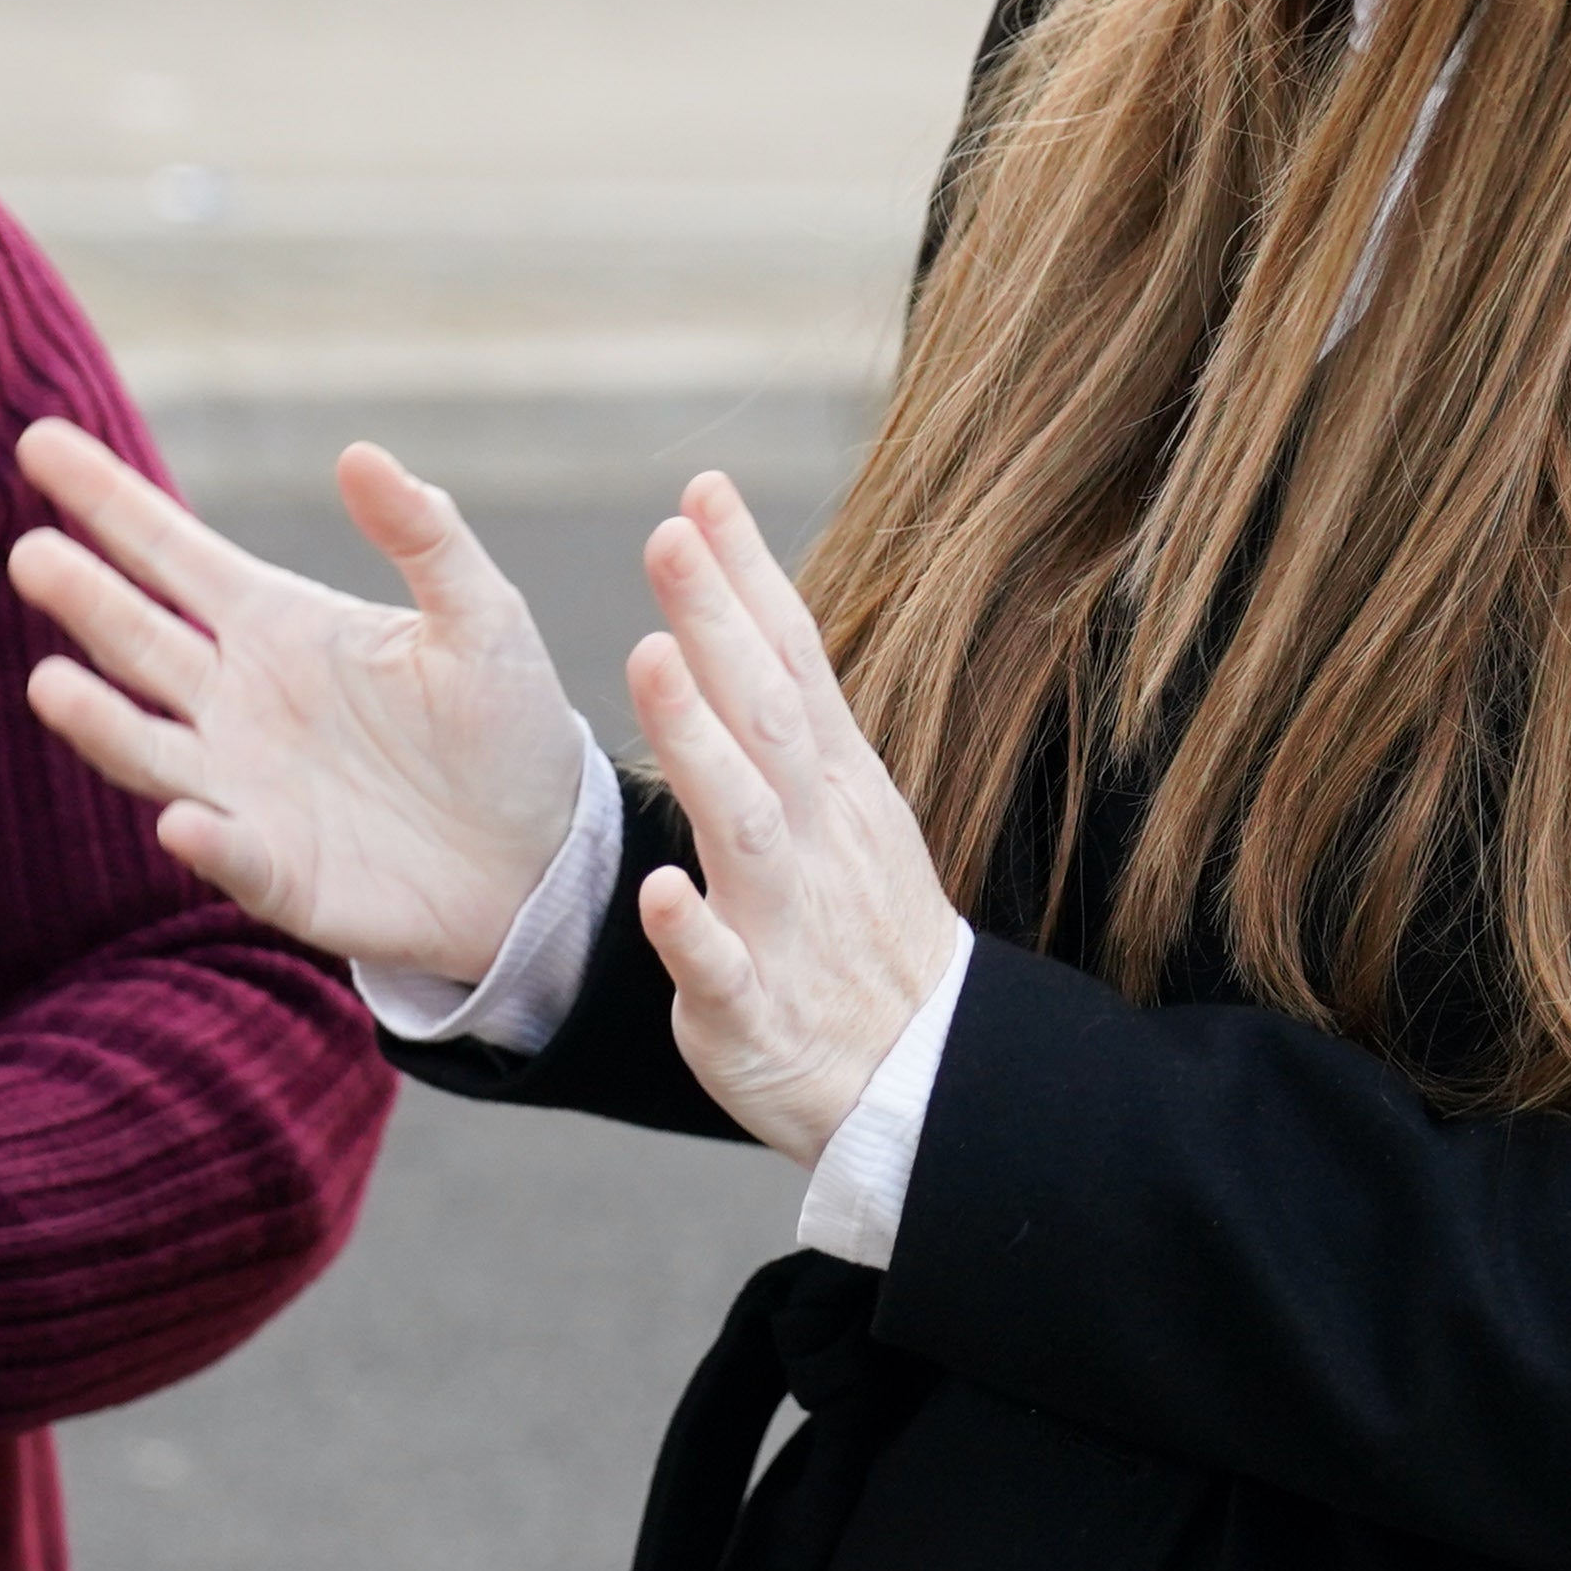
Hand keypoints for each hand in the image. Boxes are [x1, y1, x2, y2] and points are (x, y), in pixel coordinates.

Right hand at [9, 419, 596, 985]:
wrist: (545, 856)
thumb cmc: (505, 726)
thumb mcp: (479, 617)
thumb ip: (424, 536)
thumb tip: (359, 452)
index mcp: (278, 624)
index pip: (172, 551)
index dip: (107, 499)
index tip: (39, 441)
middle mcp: (236, 700)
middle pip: (138, 638)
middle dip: (82, 597)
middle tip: (31, 554)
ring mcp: (244, 787)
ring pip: (149, 747)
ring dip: (99, 721)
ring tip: (49, 684)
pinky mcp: (279, 872)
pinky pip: (232, 852)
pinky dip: (207, 838)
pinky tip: (184, 820)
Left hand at [621, 472, 971, 1165]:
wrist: (921, 1079)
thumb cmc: (861, 924)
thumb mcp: (844, 802)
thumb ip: (789, 704)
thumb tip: (736, 582)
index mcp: (830, 786)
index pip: (791, 662)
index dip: (749, 577)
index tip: (703, 491)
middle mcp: (813, 837)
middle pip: (766, 716)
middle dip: (717, 625)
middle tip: (666, 537)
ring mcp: (789, 923)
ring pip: (743, 826)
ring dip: (698, 747)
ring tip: (649, 662)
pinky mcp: (756, 1012)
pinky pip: (723, 971)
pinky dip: (693, 933)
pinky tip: (656, 891)